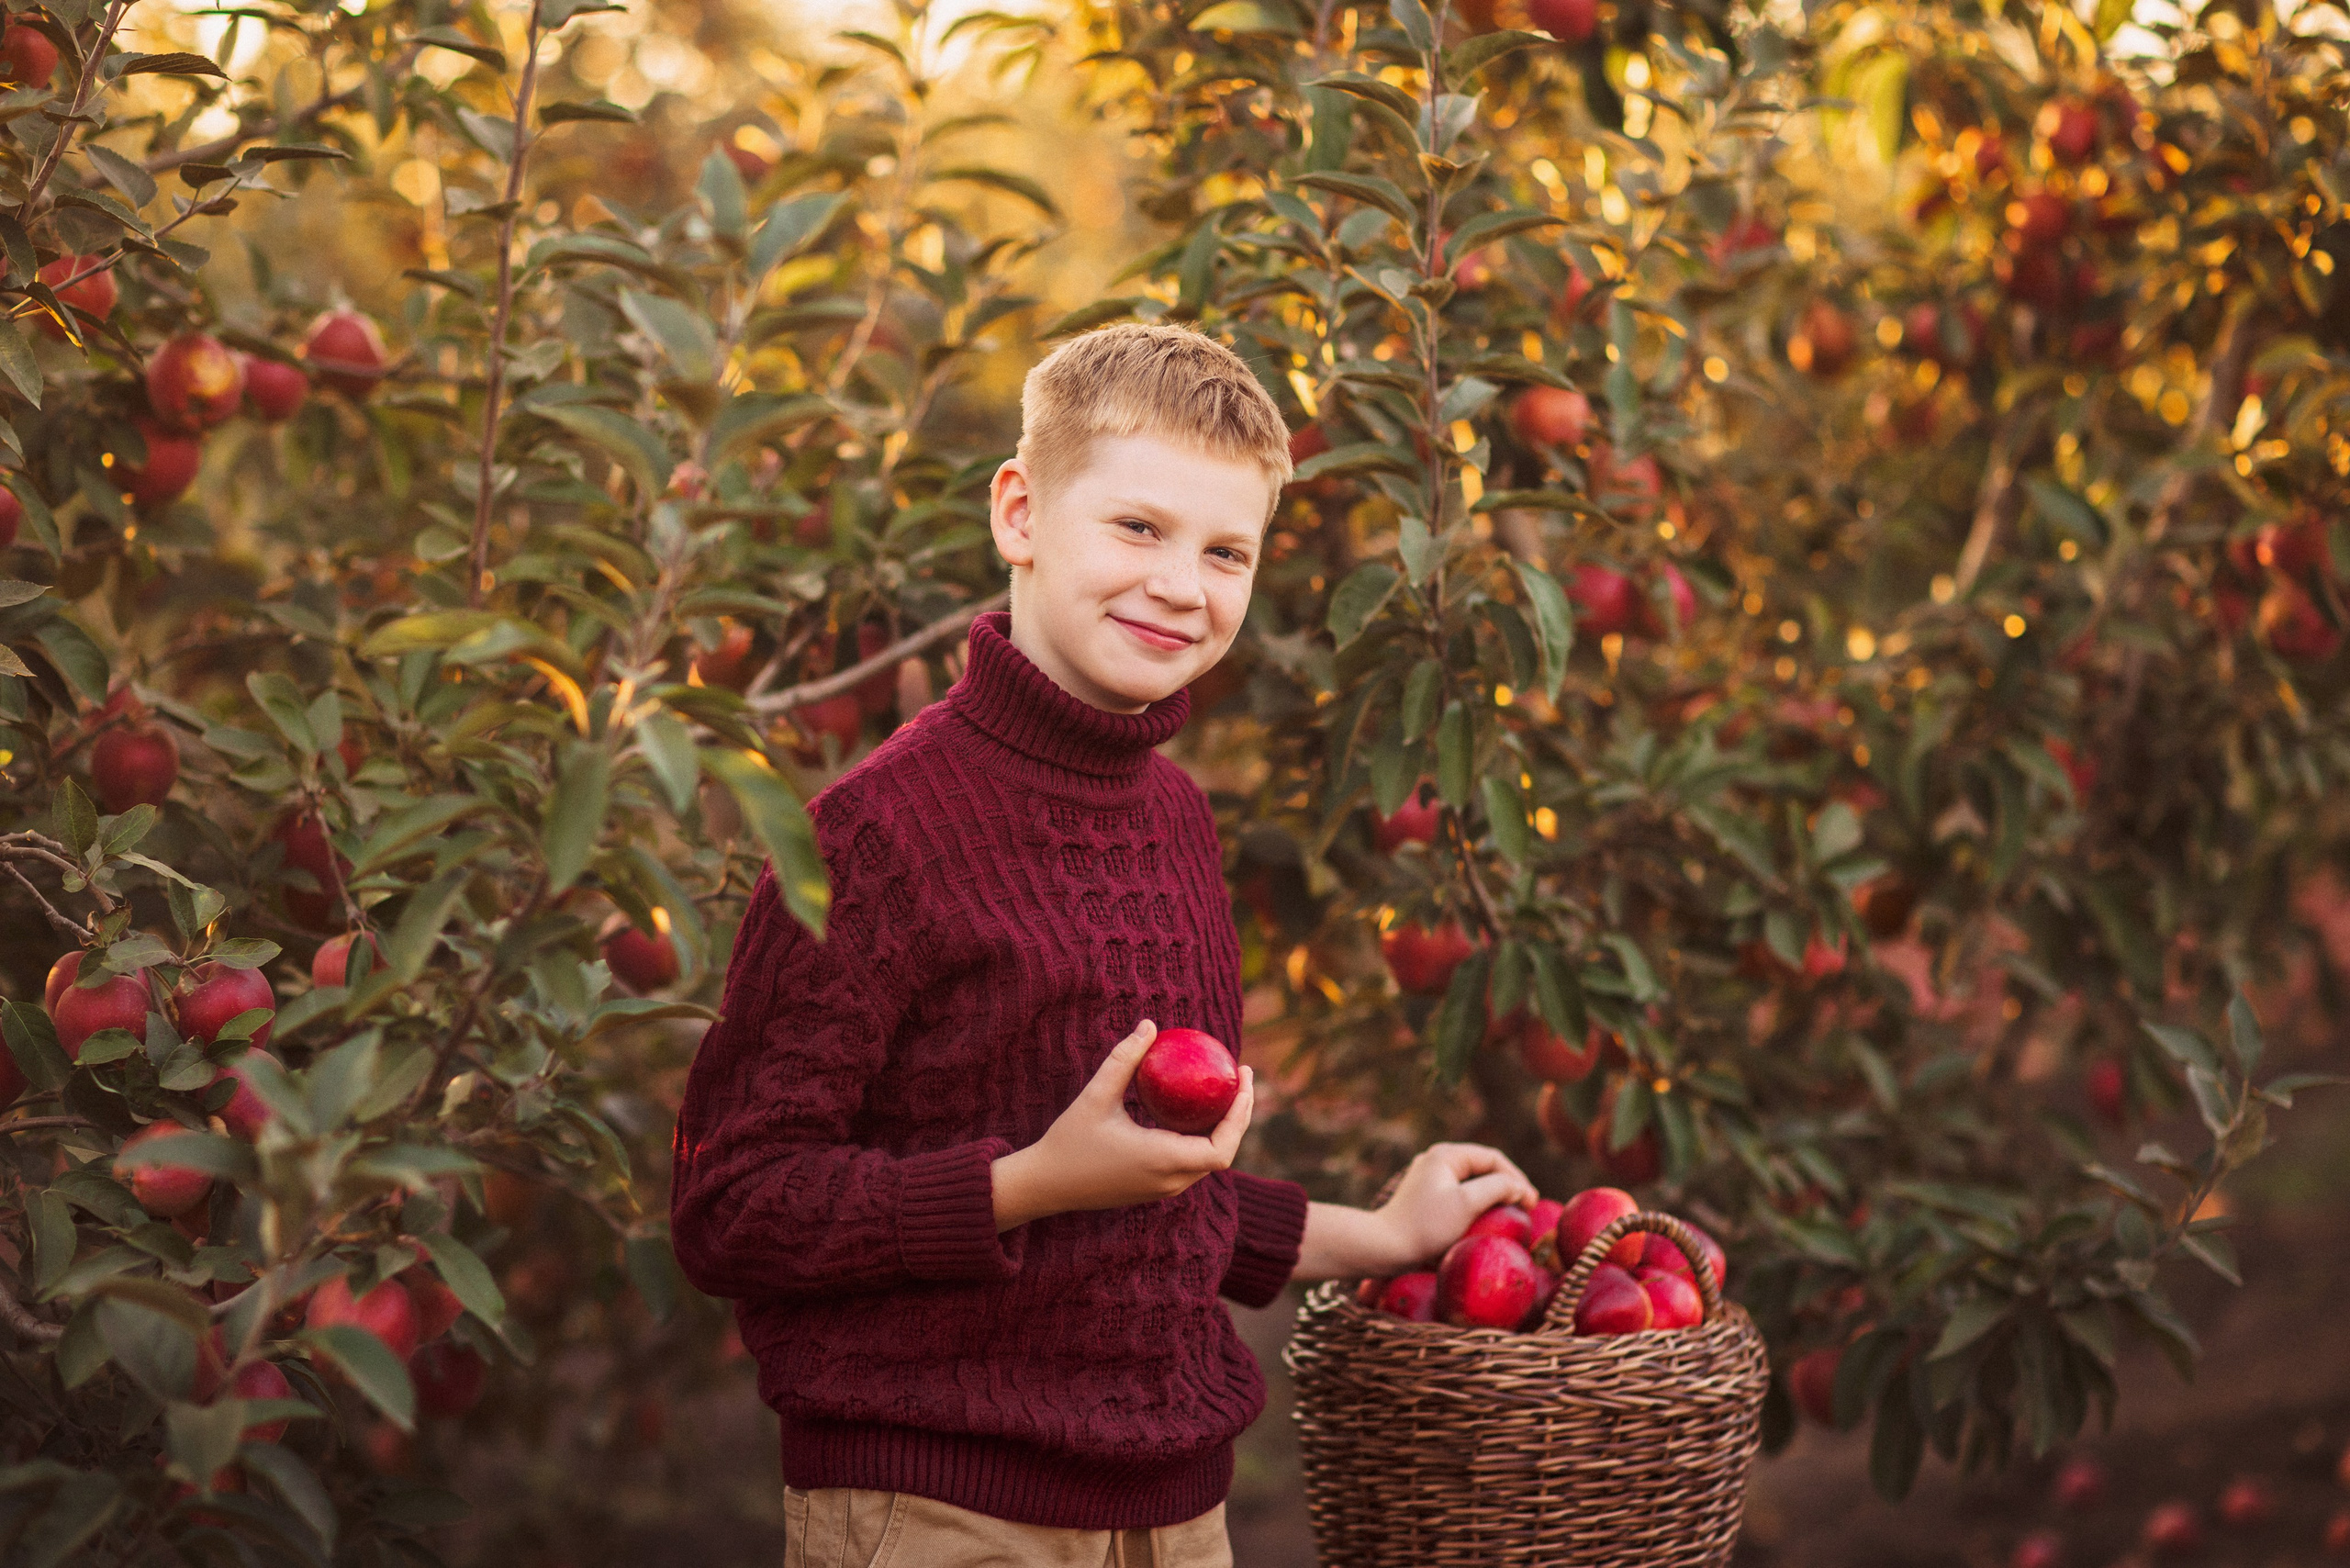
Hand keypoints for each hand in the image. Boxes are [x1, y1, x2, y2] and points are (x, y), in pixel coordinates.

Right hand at [990, 1019, 1254, 1231]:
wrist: (1046, 1185)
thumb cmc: (1069, 1140)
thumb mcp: (1095, 1095)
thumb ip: (1124, 1060)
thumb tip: (1149, 1024)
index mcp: (1162, 1161)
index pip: (1223, 1147)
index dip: (1241, 1114)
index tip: (1242, 1078)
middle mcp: (1170, 1181)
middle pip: (1223, 1153)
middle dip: (1239, 1115)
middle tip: (1239, 1075)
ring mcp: (1163, 1189)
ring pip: (1207, 1160)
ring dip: (1222, 1127)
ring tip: (1223, 1089)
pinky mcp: (1154, 1189)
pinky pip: (1189, 1163)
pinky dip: (1201, 1137)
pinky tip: (1191, 1107)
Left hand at [1370, 1142, 1540, 1270]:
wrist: (1385, 1247)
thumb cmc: (1427, 1225)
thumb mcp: (1467, 1203)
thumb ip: (1497, 1187)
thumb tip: (1518, 1186)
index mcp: (1446, 1155)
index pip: (1493, 1158)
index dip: (1517, 1178)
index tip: (1532, 1202)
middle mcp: (1436, 1160)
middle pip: (1483, 1168)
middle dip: (1507, 1185)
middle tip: (1527, 1207)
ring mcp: (1429, 1178)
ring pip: (1472, 1182)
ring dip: (1493, 1196)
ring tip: (1511, 1214)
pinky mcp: (1425, 1198)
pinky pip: (1459, 1195)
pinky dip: (1477, 1204)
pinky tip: (1486, 1220)